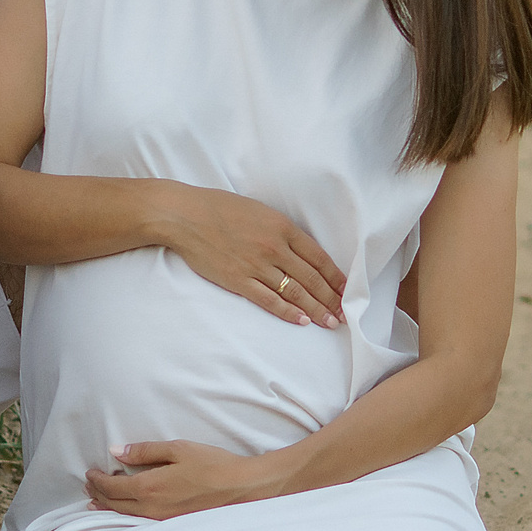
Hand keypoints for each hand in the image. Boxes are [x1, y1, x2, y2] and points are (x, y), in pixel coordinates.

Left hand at [84, 440, 287, 519]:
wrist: (243, 488)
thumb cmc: (213, 465)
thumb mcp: (178, 449)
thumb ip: (145, 451)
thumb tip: (117, 452)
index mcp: (150, 487)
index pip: (113, 487)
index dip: (98, 480)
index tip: (90, 472)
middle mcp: (152, 508)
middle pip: (115, 504)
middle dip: (99, 495)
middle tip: (89, 486)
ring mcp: (162, 521)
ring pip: (126, 517)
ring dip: (109, 507)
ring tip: (97, 502)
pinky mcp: (173, 525)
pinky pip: (140, 522)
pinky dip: (126, 515)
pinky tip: (126, 511)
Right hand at [151, 184, 347, 327]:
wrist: (185, 216)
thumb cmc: (220, 208)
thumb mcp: (260, 211)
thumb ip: (281, 230)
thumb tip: (300, 250)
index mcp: (282, 227)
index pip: (318, 257)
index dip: (335, 277)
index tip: (346, 290)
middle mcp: (274, 247)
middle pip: (311, 279)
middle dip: (331, 299)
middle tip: (344, 314)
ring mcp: (256, 265)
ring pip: (295, 292)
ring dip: (315, 309)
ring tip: (330, 322)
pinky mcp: (238, 280)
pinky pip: (269, 300)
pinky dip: (287, 312)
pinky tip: (301, 321)